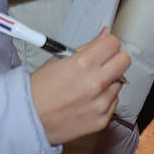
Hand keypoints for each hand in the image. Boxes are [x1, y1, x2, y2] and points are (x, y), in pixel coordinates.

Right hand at [29, 31, 131, 145]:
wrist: (29, 119)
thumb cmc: (39, 90)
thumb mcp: (58, 60)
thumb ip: (87, 47)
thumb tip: (104, 34)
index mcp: (84, 64)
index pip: (114, 43)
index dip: (107, 44)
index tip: (103, 49)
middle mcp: (96, 83)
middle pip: (125, 61)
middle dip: (115, 59)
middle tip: (102, 64)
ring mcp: (101, 103)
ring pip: (120, 82)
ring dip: (109, 81)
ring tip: (88, 86)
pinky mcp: (102, 119)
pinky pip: (114, 102)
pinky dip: (104, 99)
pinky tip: (87, 100)